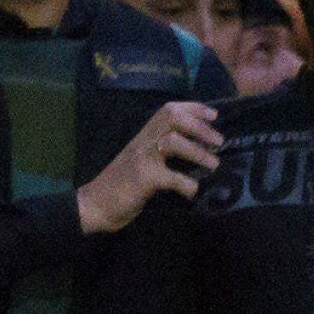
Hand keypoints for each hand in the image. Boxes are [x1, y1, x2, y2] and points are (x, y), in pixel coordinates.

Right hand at [76, 102, 222, 233]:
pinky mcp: (143, 179)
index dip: (194, 108)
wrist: (94, 205)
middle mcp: (143, 141)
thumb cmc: (122, 184)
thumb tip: (199, 150)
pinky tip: (192, 191)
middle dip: (199, 126)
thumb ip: (162, 152)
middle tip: (219, 141)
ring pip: (173, 141)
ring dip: (198, 152)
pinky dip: (187, 184)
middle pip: (172, 117)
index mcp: (144, 136)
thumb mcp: (142, 160)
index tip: (214, 115)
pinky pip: (171, 177)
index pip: (169, 110)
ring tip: (213, 165)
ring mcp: (142, 159)